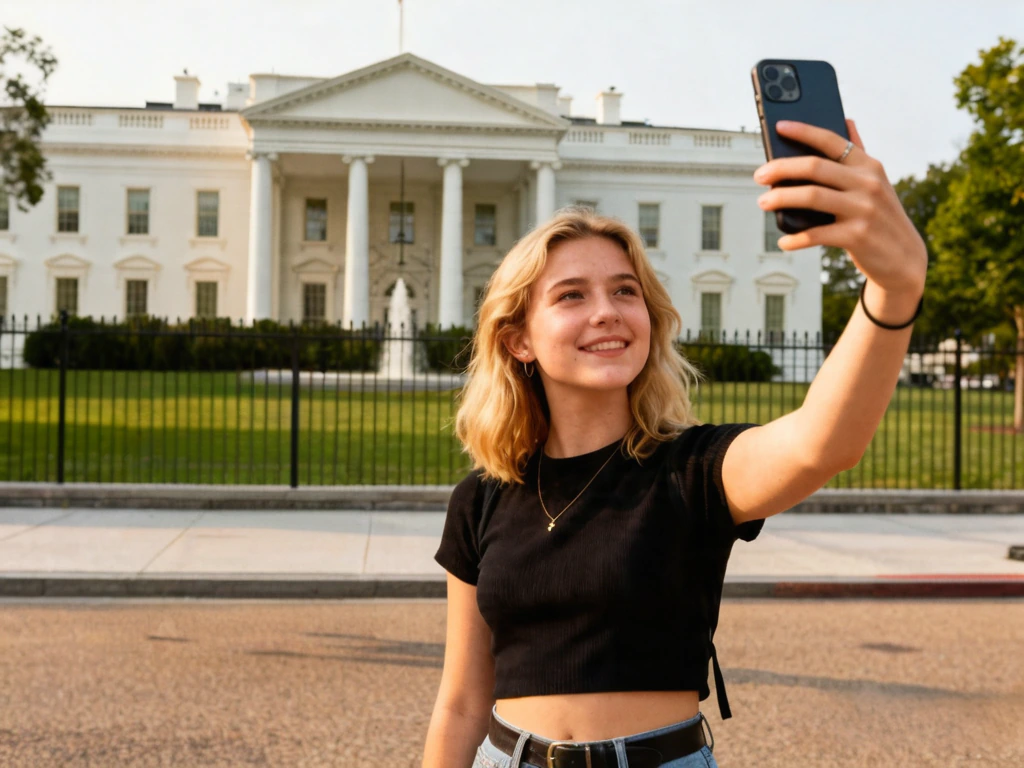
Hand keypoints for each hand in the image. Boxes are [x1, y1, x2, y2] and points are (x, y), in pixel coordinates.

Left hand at [754, 119, 926, 295]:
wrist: (904, 257)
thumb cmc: (880, 216)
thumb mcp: (876, 182)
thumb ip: (858, 153)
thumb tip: (845, 120)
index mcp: (868, 166)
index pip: (832, 140)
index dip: (804, 131)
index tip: (779, 127)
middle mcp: (867, 184)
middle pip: (814, 167)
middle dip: (781, 168)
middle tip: (759, 175)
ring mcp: (863, 209)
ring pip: (812, 196)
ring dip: (781, 198)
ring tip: (763, 202)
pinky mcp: (857, 236)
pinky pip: (816, 234)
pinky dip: (795, 238)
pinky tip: (783, 241)